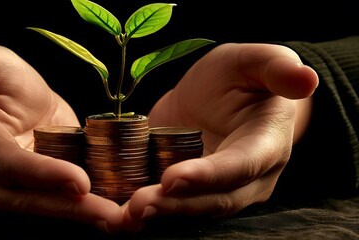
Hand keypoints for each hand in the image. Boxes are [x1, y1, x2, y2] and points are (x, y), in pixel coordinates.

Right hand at [0, 44, 122, 231]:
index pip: (7, 165)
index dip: (43, 175)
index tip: (81, 183)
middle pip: (31, 199)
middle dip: (74, 209)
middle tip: (115, 216)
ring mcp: (13, 185)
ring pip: (49, 205)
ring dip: (87, 215)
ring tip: (126, 221)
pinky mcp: (37, 183)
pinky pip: (62, 197)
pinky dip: (91, 206)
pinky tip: (122, 210)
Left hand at [123, 43, 318, 230]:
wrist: (220, 97)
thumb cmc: (241, 78)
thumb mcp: (254, 61)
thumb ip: (277, 68)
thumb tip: (307, 79)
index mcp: (266, 145)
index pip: (240, 166)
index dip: (209, 175)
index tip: (172, 177)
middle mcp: (245, 178)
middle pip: (213, 200)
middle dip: (175, 205)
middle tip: (137, 206)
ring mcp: (217, 189)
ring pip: (191, 210)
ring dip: (157, 214)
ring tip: (124, 215)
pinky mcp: (191, 190)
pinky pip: (172, 205)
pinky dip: (146, 211)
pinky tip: (117, 213)